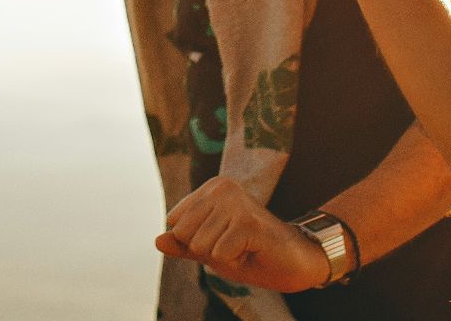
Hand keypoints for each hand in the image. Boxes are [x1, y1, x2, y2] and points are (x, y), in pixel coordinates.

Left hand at [155, 176, 330, 293]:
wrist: (293, 262)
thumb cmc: (251, 253)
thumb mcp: (210, 250)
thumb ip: (183, 245)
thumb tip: (157, 240)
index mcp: (210, 189)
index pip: (175, 225)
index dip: (196, 243)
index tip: (223, 239)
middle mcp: (221, 188)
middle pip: (184, 235)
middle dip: (207, 251)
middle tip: (235, 245)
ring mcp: (236, 203)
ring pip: (200, 246)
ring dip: (222, 257)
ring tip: (244, 248)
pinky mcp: (248, 222)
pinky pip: (219, 255)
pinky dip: (235, 263)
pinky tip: (252, 252)